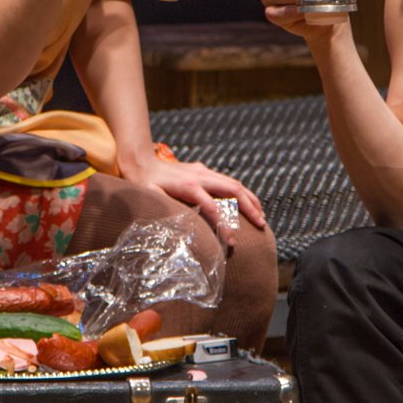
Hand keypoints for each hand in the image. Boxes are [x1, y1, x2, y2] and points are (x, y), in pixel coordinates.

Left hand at [123, 154, 267, 248]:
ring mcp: (204, 171)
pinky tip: (249, 203)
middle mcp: (201, 176)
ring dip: (250, 199)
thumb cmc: (144, 184)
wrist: (141, 161)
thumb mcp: (151, 198)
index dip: (224, 225)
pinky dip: (242, 192)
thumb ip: (167, 211)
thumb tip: (183, 231)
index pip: (213, 207)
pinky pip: (228, 181)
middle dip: (249, 208)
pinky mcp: (204, 171)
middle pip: (232, 190)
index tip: (231, 241)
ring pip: (234, 183)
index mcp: (189, 185)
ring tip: (261, 216)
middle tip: (261, 225)